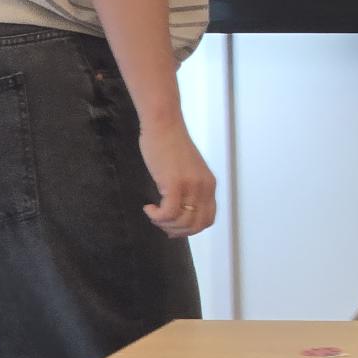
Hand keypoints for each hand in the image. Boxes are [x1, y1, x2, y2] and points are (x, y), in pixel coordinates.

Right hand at [139, 119, 214, 237]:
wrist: (164, 126)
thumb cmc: (170, 147)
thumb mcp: (187, 172)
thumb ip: (188, 191)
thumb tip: (178, 215)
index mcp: (210, 185)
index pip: (208, 219)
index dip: (189, 229)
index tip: (172, 226)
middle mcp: (205, 187)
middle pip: (196, 225)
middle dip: (176, 231)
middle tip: (160, 222)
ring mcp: (192, 186)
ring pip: (182, 222)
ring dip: (164, 224)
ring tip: (153, 213)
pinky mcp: (175, 183)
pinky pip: (169, 213)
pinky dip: (157, 216)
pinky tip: (148, 207)